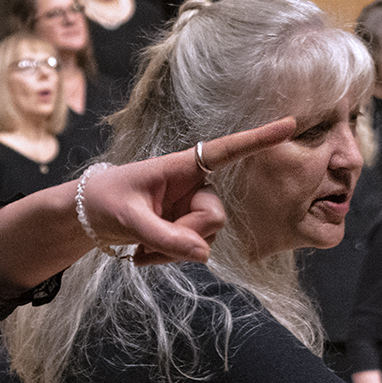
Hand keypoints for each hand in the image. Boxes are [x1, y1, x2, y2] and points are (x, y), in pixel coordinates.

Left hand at [78, 116, 297, 265]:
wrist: (90, 217)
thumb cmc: (106, 202)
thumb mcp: (128, 218)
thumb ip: (164, 237)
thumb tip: (202, 255)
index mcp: (181, 165)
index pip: (227, 150)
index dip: (260, 138)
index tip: (292, 124)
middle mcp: (195, 185)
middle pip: (215, 216)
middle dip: (186, 236)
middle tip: (148, 242)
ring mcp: (193, 208)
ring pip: (207, 239)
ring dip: (173, 251)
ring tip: (141, 248)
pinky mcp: (189, 228)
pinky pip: (195, 251)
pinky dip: (169, 258)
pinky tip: (143, 255)